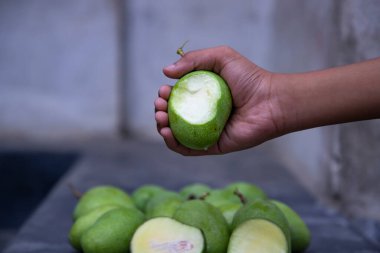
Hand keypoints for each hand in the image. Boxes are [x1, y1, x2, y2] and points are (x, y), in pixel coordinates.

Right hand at [154, 46, 284, 154]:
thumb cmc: (249, 78)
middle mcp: (203, 113)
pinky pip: (188, 149)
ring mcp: (207, 131)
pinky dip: (173, 144)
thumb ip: (193, 59)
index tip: (163, 91)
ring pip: (177, 133)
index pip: (177, 97)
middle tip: (159, 105)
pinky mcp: (213, 146)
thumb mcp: (220, 58)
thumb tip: (165, 71)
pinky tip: (166, 134)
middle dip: (160, 111)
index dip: (165, 95)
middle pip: (173, 116)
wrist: (270, 101)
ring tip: (160, 118)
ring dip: (162, 127)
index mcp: (203, 95)